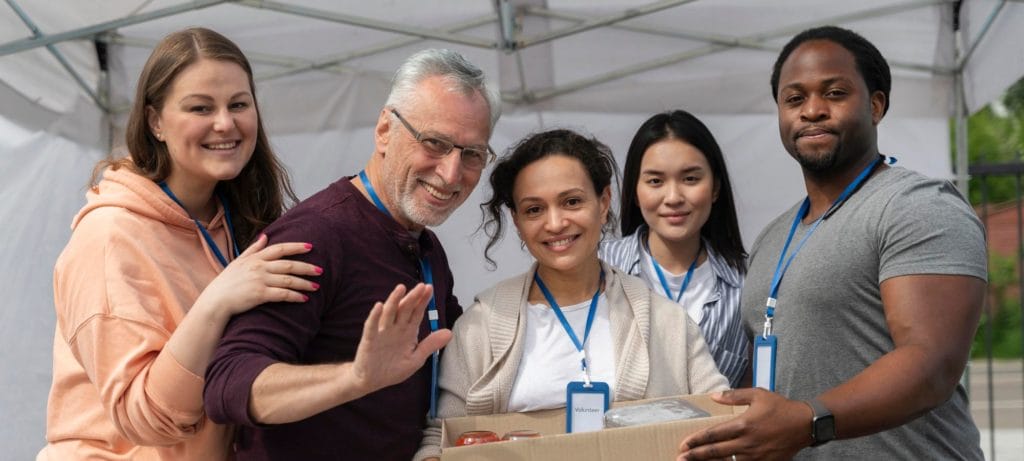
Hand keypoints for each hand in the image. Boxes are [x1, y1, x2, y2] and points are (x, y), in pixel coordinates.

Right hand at [195, 234, 320, 317]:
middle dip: (307, 267)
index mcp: (255, 258)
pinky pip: (283, 294)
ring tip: (316, 286)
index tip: (311, 246)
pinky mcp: (259, 294)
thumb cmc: (227, 283)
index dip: (296, 247)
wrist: (215, 301)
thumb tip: (265, 236)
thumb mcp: (238, 262)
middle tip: (321, 270)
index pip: (280, 248)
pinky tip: (304, 299)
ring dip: (304, 283)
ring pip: (289, 280)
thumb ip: (254, 249)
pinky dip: (295, 296)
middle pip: (289, 264)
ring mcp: (259, 280)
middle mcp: (259, 267)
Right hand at [349, 283, 451, 396]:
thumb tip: (449, 333)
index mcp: (407, 332)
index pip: (416, 313)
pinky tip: (379, 306)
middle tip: (422, 286)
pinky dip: (374, 316)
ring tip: (401, 288)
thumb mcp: (416, 359)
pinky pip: (371, 326)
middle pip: (405, 309)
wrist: (372, 381)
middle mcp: (395, 328)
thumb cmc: (393, 369)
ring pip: (389, 313)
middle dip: (413, 298)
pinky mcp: (369, 339)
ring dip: (394, 300)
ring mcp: (382, 332)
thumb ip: (430, 345)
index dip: (423, 301)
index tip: (430, 288)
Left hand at [677, 389, 811, 460]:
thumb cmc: (780, 407)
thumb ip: (734, 396)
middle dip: (695, 456)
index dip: (696, 440)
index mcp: (743, 424)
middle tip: (679, 459)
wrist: (805, 425)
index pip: (714, 434)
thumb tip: (713, 396)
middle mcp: (747, 442)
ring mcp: (755, 456)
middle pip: (716, 452)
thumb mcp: (757, 395)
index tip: (683, 444)